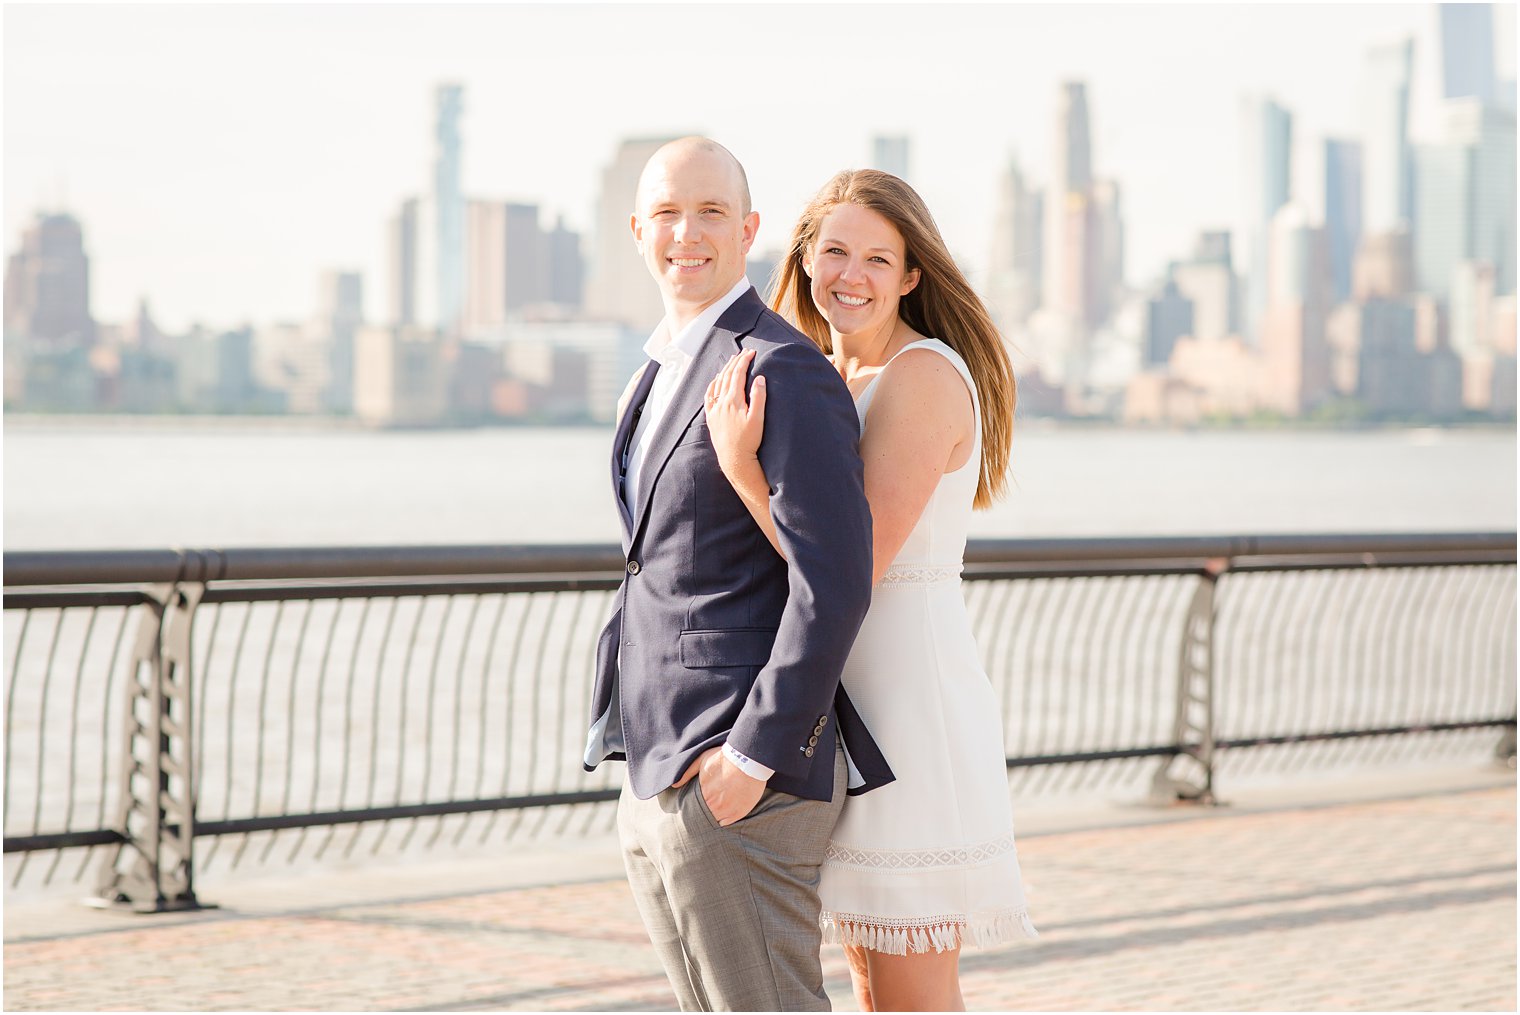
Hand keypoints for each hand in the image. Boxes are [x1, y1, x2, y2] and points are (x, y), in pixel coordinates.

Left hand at [672, 745, 765, 826]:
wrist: (747, 759)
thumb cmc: (724, 757)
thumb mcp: (701, 760)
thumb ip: (686, 773)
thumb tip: (674, 785)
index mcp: (703, 794)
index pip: (694, 807)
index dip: (696, 807)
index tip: (698, 805)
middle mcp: (713, 805)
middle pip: (705, 815)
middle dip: (705, 812)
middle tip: (709, 808)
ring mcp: (726, 810)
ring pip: (715, 821)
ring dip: (715, 816)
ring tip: (718, 810)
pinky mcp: (739, 812)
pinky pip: (728, 823)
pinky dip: (726, 819)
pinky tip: (727, 812)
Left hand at [703, 349, 766, 478]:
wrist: (734, 459)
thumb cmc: (749, 441)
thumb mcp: (758, 419)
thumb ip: (759, 397)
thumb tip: (760, 378)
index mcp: (733, 401)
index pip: (738, 374)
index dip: (744, 361)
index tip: (751, 352)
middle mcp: (721, 403)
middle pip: (727, 376)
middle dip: (736, 362)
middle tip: (743, 353)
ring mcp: (714, 410)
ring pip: (717, 384)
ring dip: (725, 370)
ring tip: (731, 362)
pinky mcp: (711, 418)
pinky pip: (709, 396)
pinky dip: (712, 385)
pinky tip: (715, 381)